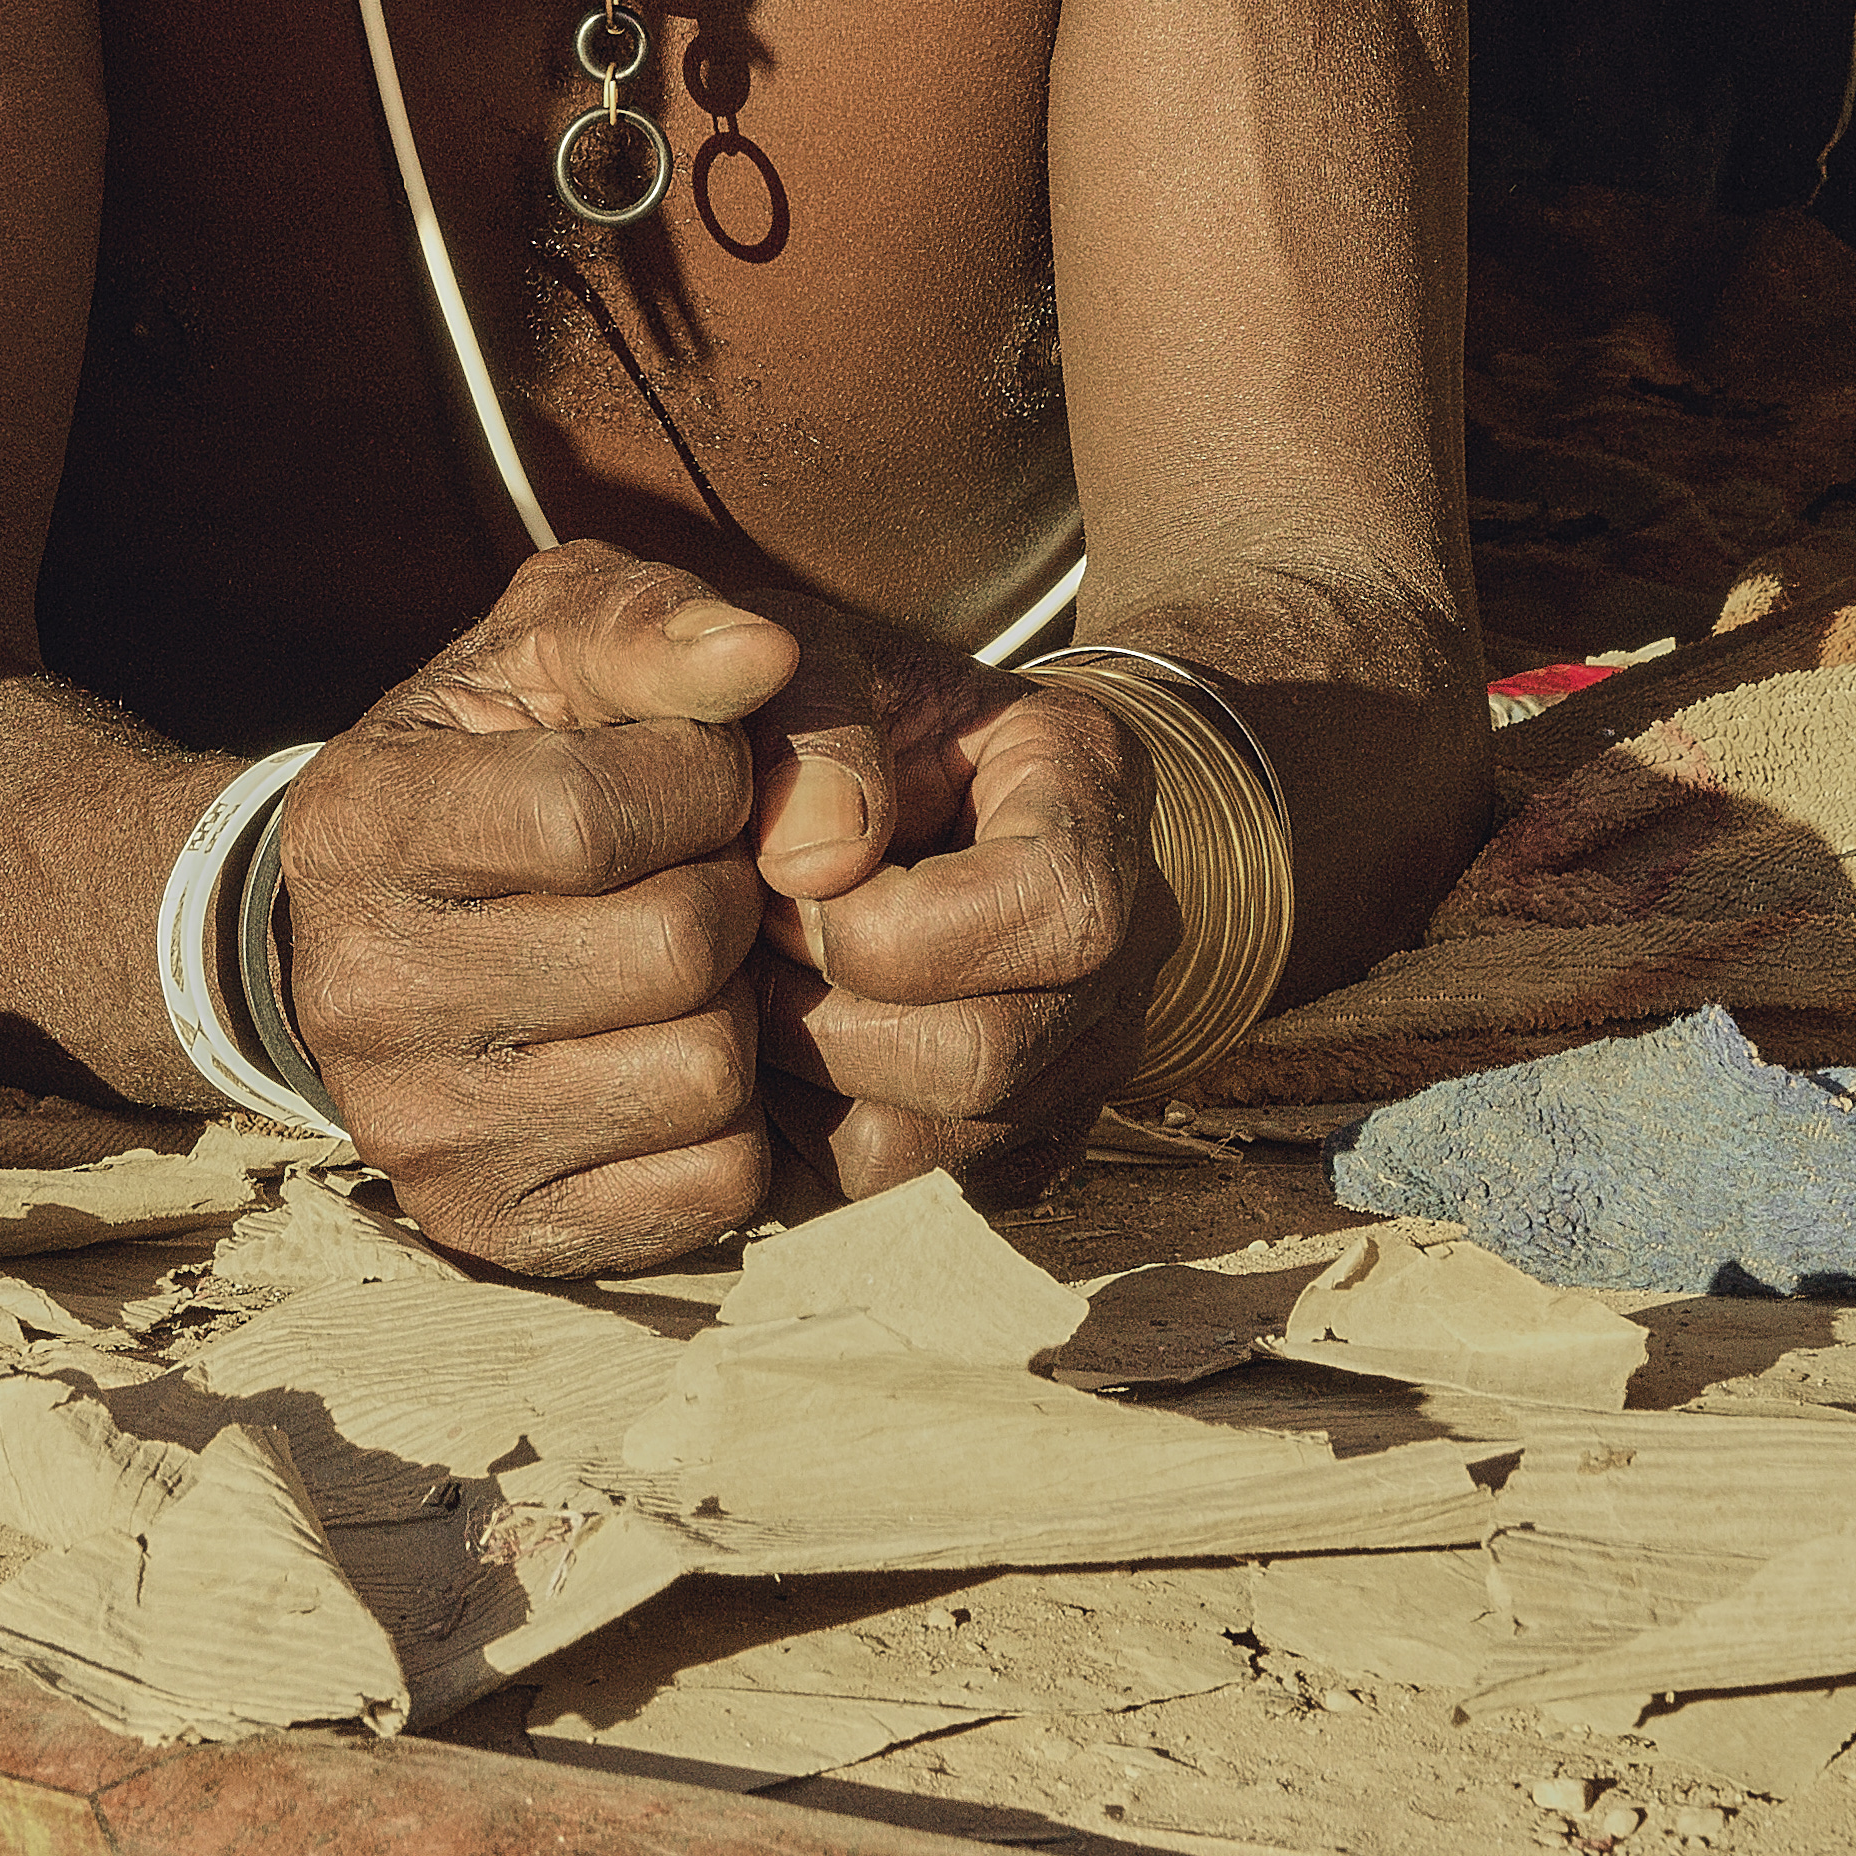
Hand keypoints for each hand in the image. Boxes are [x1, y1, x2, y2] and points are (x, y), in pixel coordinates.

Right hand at [258, 543, 800, 1277]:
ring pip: (703, 1074)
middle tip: (703, 870)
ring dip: (735, 1004)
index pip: (585, 813)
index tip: (701, 767)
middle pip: (669, 949)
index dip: (699, 778)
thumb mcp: (544, 648)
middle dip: (727, 889)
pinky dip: (735, 1116)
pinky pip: (712, 1188)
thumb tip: (766, 655)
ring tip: (685, 959)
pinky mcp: (495, 1226)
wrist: (368, 930)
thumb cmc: (492, 758)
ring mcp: (422, 1128)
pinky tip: (675, 1045)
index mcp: (360, 824)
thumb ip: (650, 626)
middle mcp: (365, 991)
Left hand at [752, 664, 1166, 1208]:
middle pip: (986, 1057)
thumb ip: (814, 722)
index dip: (888, 918)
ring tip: (741, 997)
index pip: (1051, 909)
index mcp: (1099, 797)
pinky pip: (892, 1202)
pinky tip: (761, 1053)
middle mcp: (1118, 952)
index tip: (778, 873)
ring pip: (928, 1158)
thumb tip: (805, 863)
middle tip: (736, 949)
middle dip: (823, 1014)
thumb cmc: (861, 704)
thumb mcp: (827, 652)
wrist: (911, 770)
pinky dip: (801, 1142)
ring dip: (800, 1089)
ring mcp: (1073, 1066)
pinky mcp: (1003, 1149)